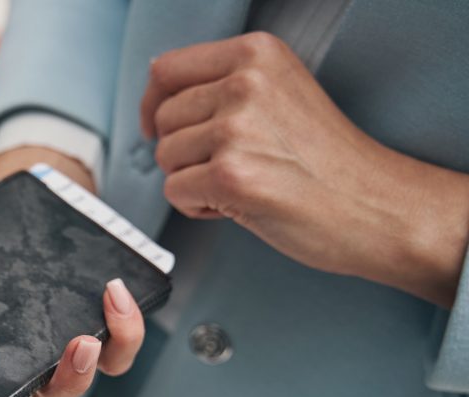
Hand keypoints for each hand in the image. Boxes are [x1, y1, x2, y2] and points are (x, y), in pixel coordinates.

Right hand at [0, 147, 144, 396]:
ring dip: (85, 366)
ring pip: (80, 381)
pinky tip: (114, 293)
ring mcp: (61, 346)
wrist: (28, 195)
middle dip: (49, 394)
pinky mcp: (100, 324)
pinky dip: (123, 329)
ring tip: (84, 332)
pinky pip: (119, 347)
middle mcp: (21, 361)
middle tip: (53, 374)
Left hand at [141, 31, 468, 307]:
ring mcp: (236, 129)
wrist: (375, 206)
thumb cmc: (330, 162)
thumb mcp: (281, 94)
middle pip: (165, 118)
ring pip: (166, 157)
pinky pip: (175, 192)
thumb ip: (226, 87)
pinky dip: (198, 207)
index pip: (167, 70)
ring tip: (240, 185)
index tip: (157, 126)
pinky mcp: (230, 176)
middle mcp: (244, 83)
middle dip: (183, 151)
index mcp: (256, 55)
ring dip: (192, 180)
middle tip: (229, 167)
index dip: (153, 104)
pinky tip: (237, 205)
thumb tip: (161, 99)